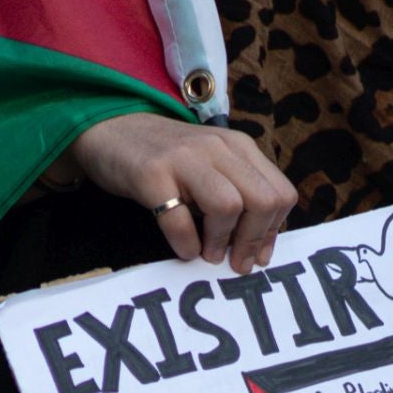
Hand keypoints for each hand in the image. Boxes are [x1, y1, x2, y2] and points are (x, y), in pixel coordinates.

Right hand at [64, 113, 296, 273]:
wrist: (112, 128)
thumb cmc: (166, 158)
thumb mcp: (212, 165)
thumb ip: (238, 191)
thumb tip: (258, 245)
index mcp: (239, 148)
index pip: (280, 192)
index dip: (274, 231)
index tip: (259, 254)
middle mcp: (217, 148)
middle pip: (262, 200)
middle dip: (254, 240)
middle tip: (237, 263)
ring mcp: (184, 159)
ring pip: (228, 205)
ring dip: (222, 241)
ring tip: (209, 255)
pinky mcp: (151, 174)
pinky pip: (178, 218)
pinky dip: (185, 244)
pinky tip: (183, 249)